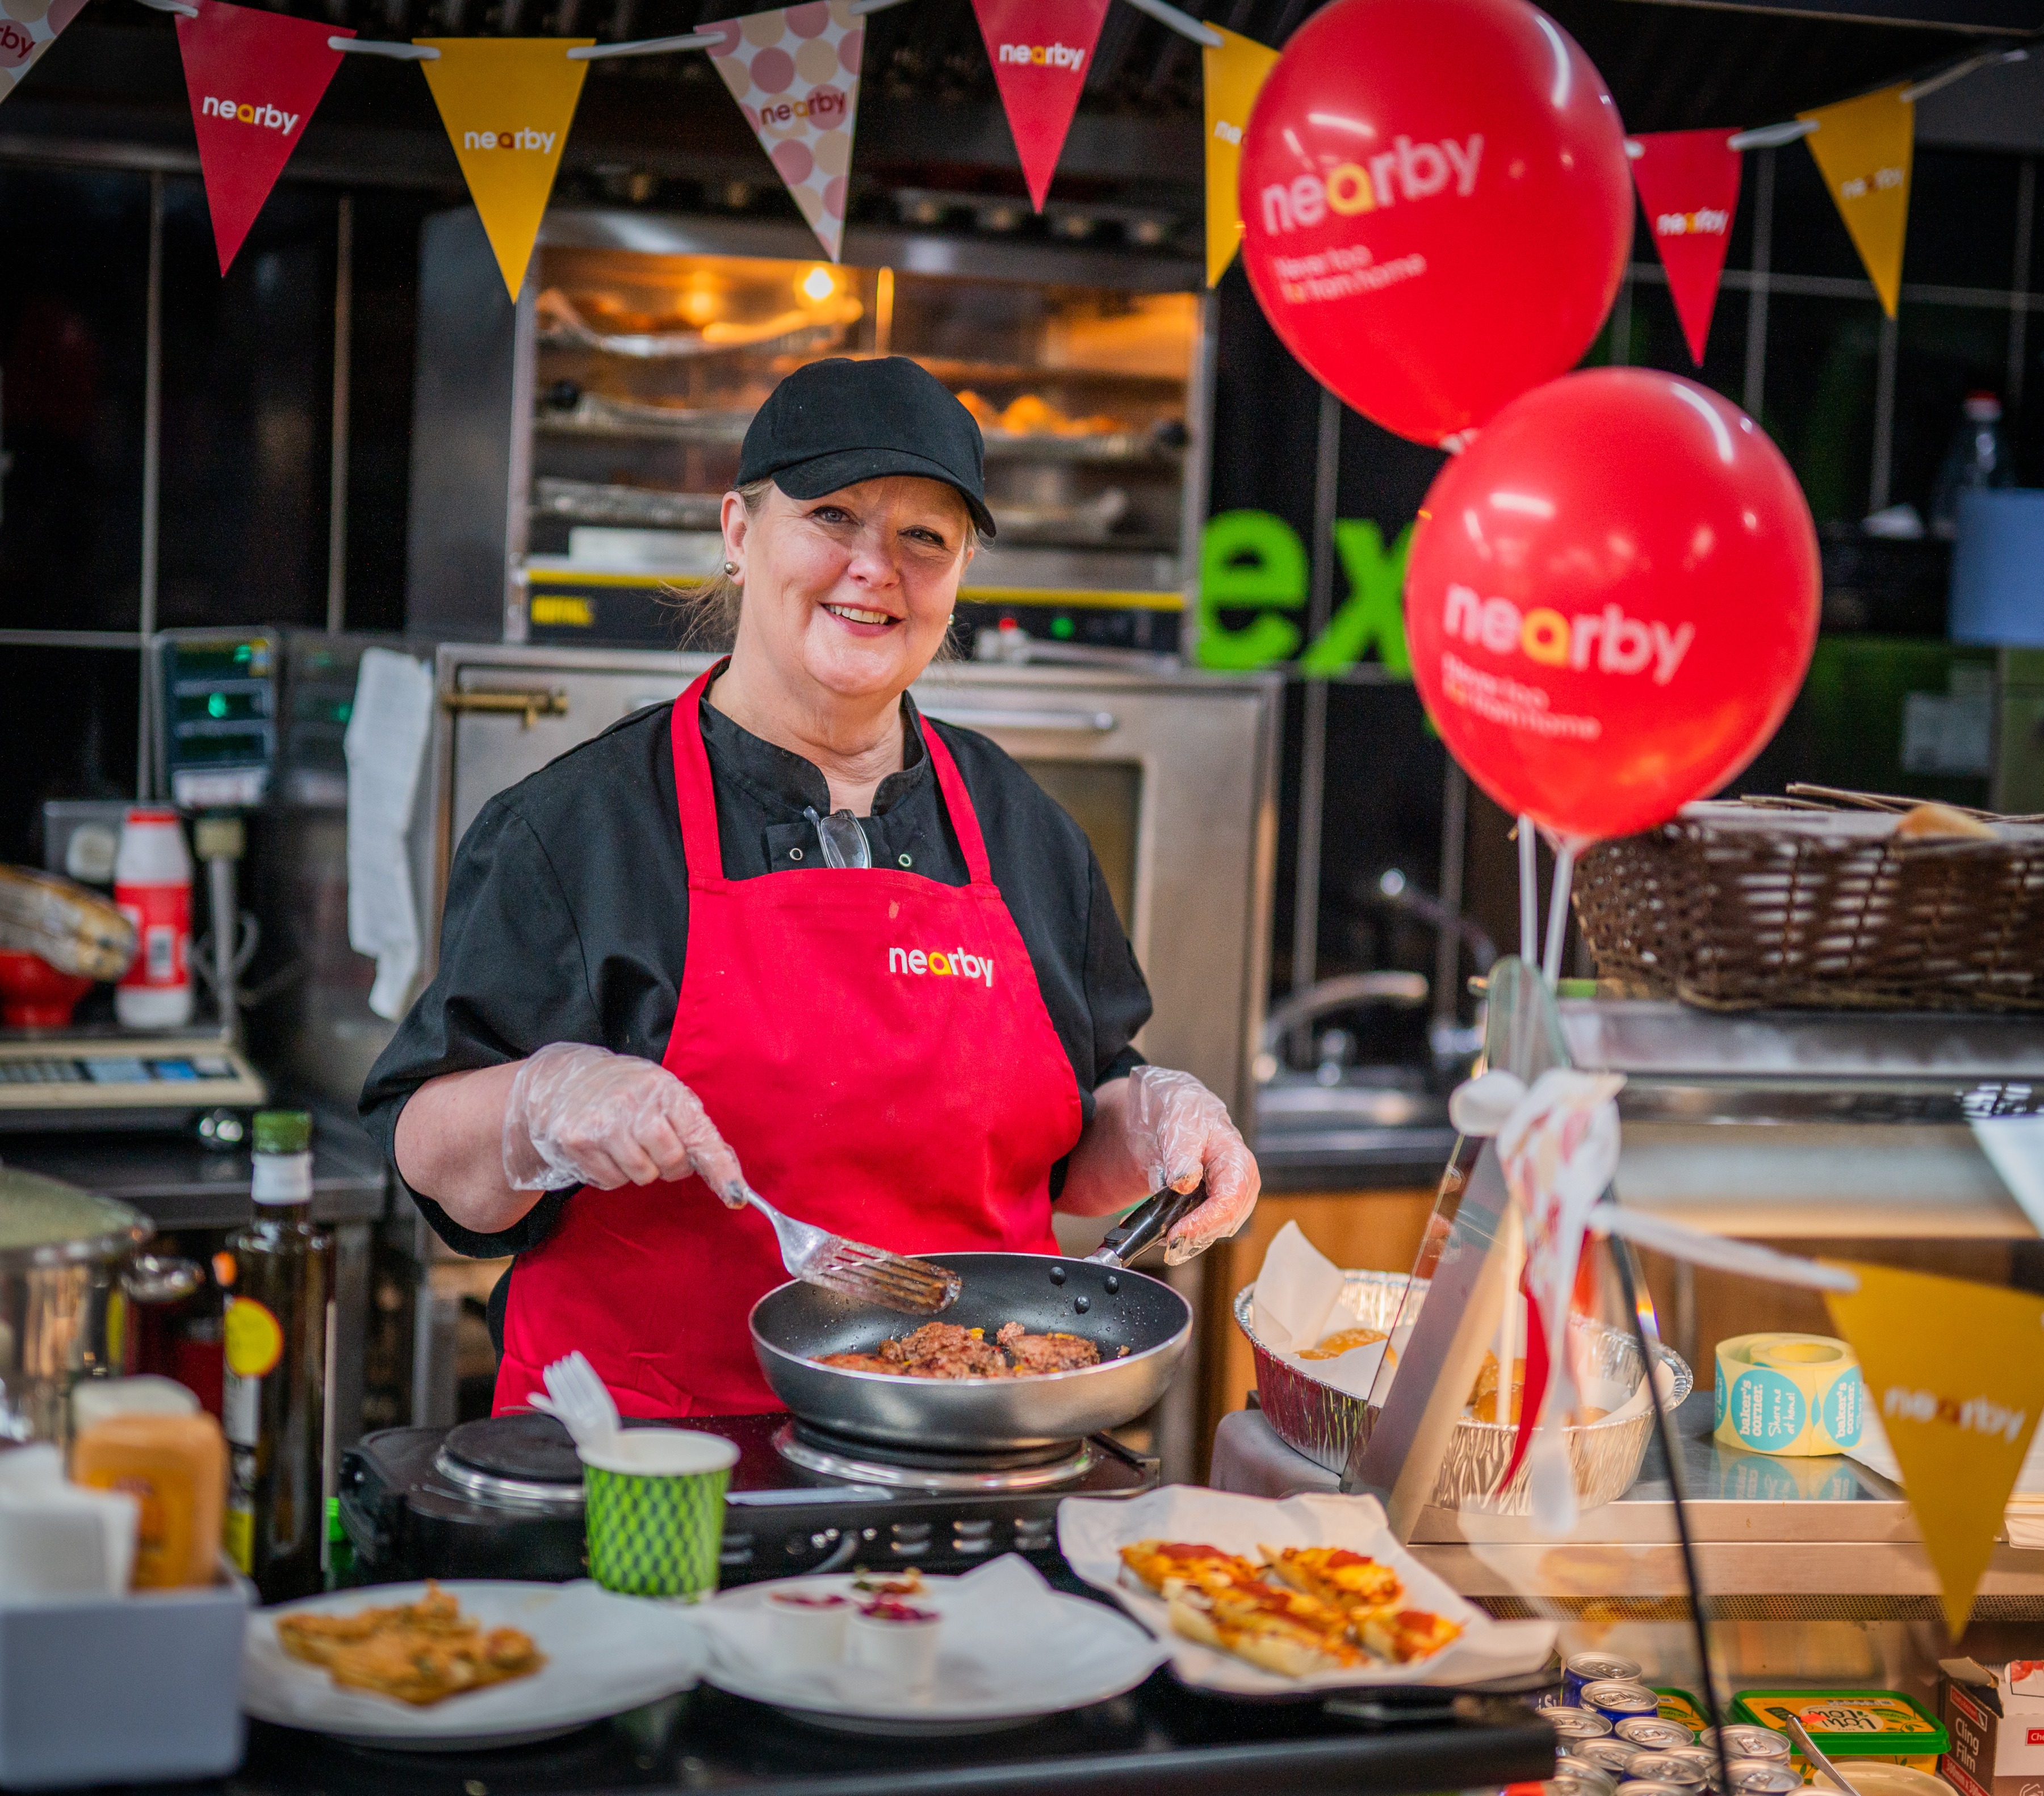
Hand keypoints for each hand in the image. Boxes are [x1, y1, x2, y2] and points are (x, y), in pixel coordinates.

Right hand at [502, 1042, 745, 1201]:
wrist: (562, 1080)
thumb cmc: (624, 1090)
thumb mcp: (662, 1093)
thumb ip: (692, 1126)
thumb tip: (726, 1169)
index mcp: (664, 1089)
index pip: (700, 1136)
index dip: (721, 1170)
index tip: (736, 1195)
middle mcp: (634, 1105)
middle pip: (672, 1163)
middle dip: (670, 1164)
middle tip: (655, 1147)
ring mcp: (603, 1124)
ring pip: (642, 1176)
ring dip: (640, 1169)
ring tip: (625, 1143)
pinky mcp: (577, 1143)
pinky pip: (612, 1182)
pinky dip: (613, 1173)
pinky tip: (604, 1149)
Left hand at [1122, 1065, 1259, 1263]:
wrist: (1178, 1117)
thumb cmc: (1185, 1117)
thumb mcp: (1180, 1127)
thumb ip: (1181, 1154)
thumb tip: (1184, 1181)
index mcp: (1237, 1162)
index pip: (1229, 1203)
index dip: (1204, 1223)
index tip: (1177, 1232)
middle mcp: (1240, 1185)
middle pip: (1224, 1223)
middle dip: (1195, 1236)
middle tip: (1165, 1241)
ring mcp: (1229, 1199)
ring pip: (1214, 1232)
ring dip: (1188, 1240)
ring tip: (1160, 1236)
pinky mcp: (1214, 1208)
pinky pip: (1204, 1229)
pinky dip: (1184, 1234)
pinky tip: (1163, 1232)